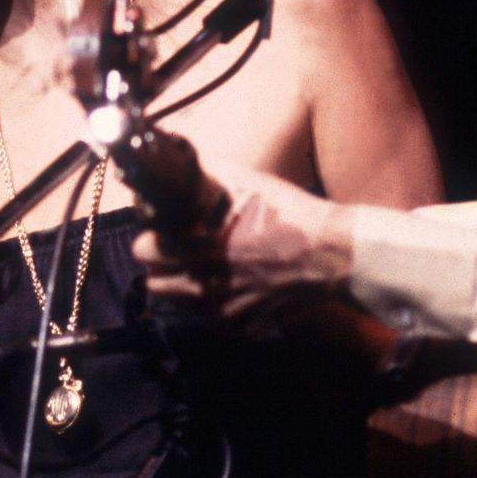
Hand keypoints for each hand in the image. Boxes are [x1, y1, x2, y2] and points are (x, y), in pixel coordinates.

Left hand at [131, 156, 356, 318]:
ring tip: (204, 270)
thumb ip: (209, 171)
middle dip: (163, 266)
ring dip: (184, 288)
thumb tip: (180, 149)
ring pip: (179, 306)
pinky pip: (210, 323)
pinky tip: (229, 287)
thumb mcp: (248, 183)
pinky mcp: (242, 328)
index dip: (152, 239)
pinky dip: (213, 308)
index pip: (144, 251)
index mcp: (199, 247)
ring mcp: (223, 312)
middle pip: (155, 283)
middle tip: (180, 253)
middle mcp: (205, 285)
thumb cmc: (290, 214)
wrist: (332, 253)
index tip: (163, 234)